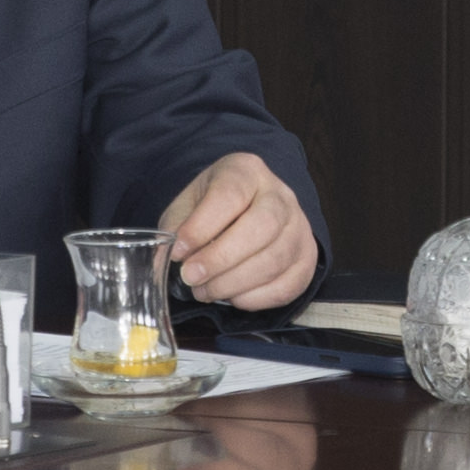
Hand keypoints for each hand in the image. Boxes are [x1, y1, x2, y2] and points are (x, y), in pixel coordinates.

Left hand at [160, 149, 320, 314]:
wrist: (248, 211)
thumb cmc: (214, 209)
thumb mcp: (188, 206)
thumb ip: (175, 230)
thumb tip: (163, 263)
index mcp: (247, 171)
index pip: (230, 194)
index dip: (202, 226)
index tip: (179, 251)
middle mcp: (280, 195)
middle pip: (262, 226)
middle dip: (221, 258)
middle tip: (191, 277)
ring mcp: (299, 227)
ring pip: (275, 259)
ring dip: (233, 283)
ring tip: (204, 290)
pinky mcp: (306, 258)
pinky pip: (286, 285)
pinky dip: (255, 298)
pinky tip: (232, 296)